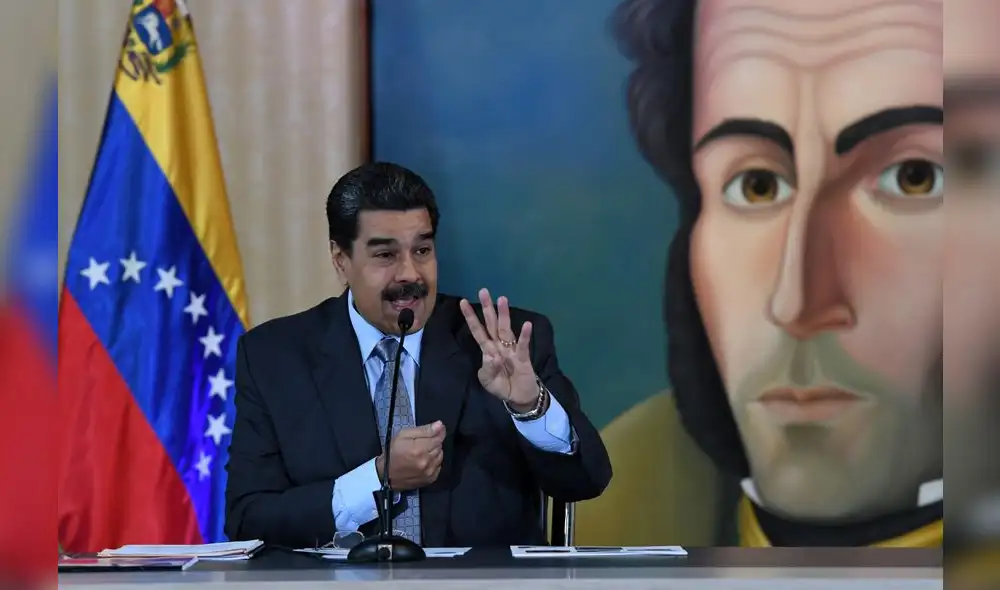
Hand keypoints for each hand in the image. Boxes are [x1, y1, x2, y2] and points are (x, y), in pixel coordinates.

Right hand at [376, 421, 444, 490]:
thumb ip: (424, 430)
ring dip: (434, 452)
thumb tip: (440, 425)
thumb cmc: (393, 452)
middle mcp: (427, 461)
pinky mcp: (430, 479)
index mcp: (420, 449)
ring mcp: (429, 472)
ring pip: (440, 456)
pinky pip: (439, 467)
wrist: (385, 474)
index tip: (437, 429)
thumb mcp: (403, 435)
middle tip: (422, 443)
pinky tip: (424, 461)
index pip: (439, 437)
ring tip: (422, 452)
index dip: (439, 432)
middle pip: (440, 446)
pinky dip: (434, 462)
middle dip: (434, 442)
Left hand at [459, 288, 537, 409]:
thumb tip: (492, 356)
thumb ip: (487, 369)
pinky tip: (527, 324)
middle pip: (492, 324)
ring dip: (504, 315)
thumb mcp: (487, 381)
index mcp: (488, 350)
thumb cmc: (501, 386)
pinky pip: (523, 345)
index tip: (462, 302)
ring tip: (502, 300)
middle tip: (483, 291)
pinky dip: (525, 336)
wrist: (519, 398)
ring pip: (506, 330)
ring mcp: (511, 350)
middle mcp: (499, 346)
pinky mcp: (523, 358)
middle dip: (488, 308)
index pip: (478, 331)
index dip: (471, 317)